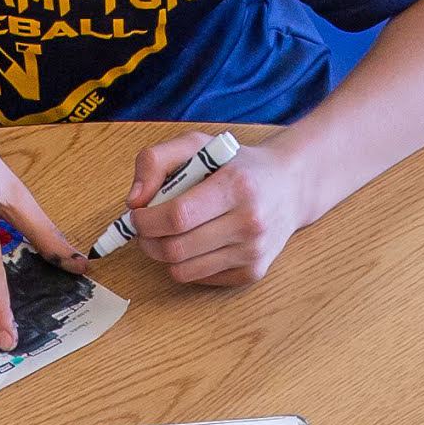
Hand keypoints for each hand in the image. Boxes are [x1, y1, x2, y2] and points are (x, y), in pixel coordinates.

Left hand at [108, 129, 313, 285]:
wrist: (289, 187)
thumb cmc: (236, 165)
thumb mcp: (197, 145)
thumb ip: (155, 160)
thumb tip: (133, 201)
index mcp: (236, 186)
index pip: (177, 216)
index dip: (146, 220)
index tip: (137, 215)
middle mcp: (250, 222)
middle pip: (176, 248)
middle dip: (148, 240)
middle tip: (145, 228)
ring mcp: (253, 252)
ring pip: (183, 271)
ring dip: (163, 255)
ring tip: (166, 235)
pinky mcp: (253, 272)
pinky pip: (199, 279)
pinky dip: (186, 264)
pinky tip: (194, 244)